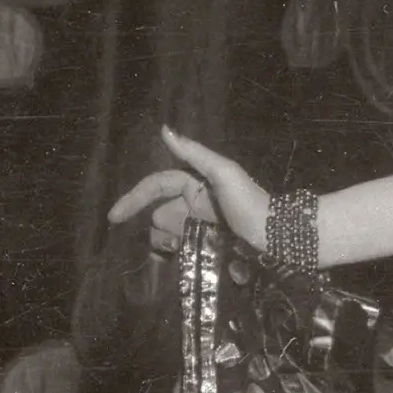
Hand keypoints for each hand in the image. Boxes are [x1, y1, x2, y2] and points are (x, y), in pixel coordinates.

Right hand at [107, 127, 273, 257]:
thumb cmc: (251, 201)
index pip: (155, 187)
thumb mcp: (223, 172)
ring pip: (167, 234)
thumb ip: (194, 153)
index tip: (114, 217)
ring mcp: (200, 225)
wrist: (279, 235)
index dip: (134, 199)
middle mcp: (194, 203)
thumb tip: (164, 130)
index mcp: (194, 183)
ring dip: (165, 244)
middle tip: (171, 242)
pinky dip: (174, 255)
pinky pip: (181, 249)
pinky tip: (176, 262)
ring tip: (179, 252)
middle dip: (158, 228)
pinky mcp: (208, 244)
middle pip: (159, 215)